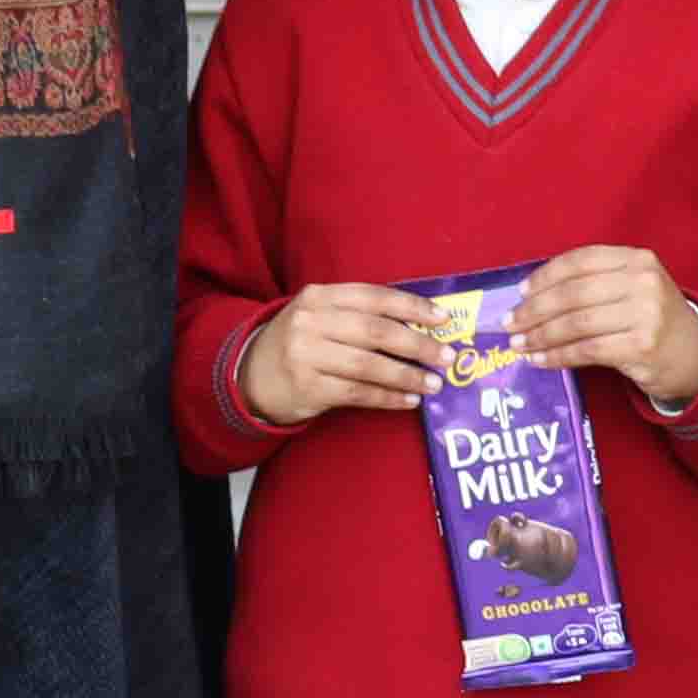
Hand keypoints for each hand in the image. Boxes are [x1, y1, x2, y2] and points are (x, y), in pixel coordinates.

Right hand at [234, 279, 445, 425]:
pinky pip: (358, 393)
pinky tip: (408, 401)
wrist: (250, 375)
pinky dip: (387, 397)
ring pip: (369, 365)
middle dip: (417, 344)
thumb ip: (360, 314)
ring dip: (407, 376)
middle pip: (376, 331)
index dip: (412, 307)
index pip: (374, 297)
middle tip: (446, 356)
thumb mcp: (321, 316)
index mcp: (319, 296)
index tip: (443, 319)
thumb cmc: (301, 342)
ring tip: (434, 383)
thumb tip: (421, 324)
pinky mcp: (308, 387)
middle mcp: (310, 321)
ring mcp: (306, 355)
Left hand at [516, 243, 697, 408]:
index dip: (545, 276)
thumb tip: (531, 294)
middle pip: (574, 293)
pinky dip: (558, 356)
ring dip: (541, 335)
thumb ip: (594, 283)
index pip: (580, 261)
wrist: (697, 355)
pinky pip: (587, 350)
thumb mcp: (633, 288)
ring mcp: (645, 314)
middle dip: (535, 309)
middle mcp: (643, 281)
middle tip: (509, 323)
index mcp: (637, 259)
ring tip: (519, 344)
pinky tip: (540, 360)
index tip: (520, 293)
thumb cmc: (653, 319)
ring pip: (577, 323)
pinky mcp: (641, 347)